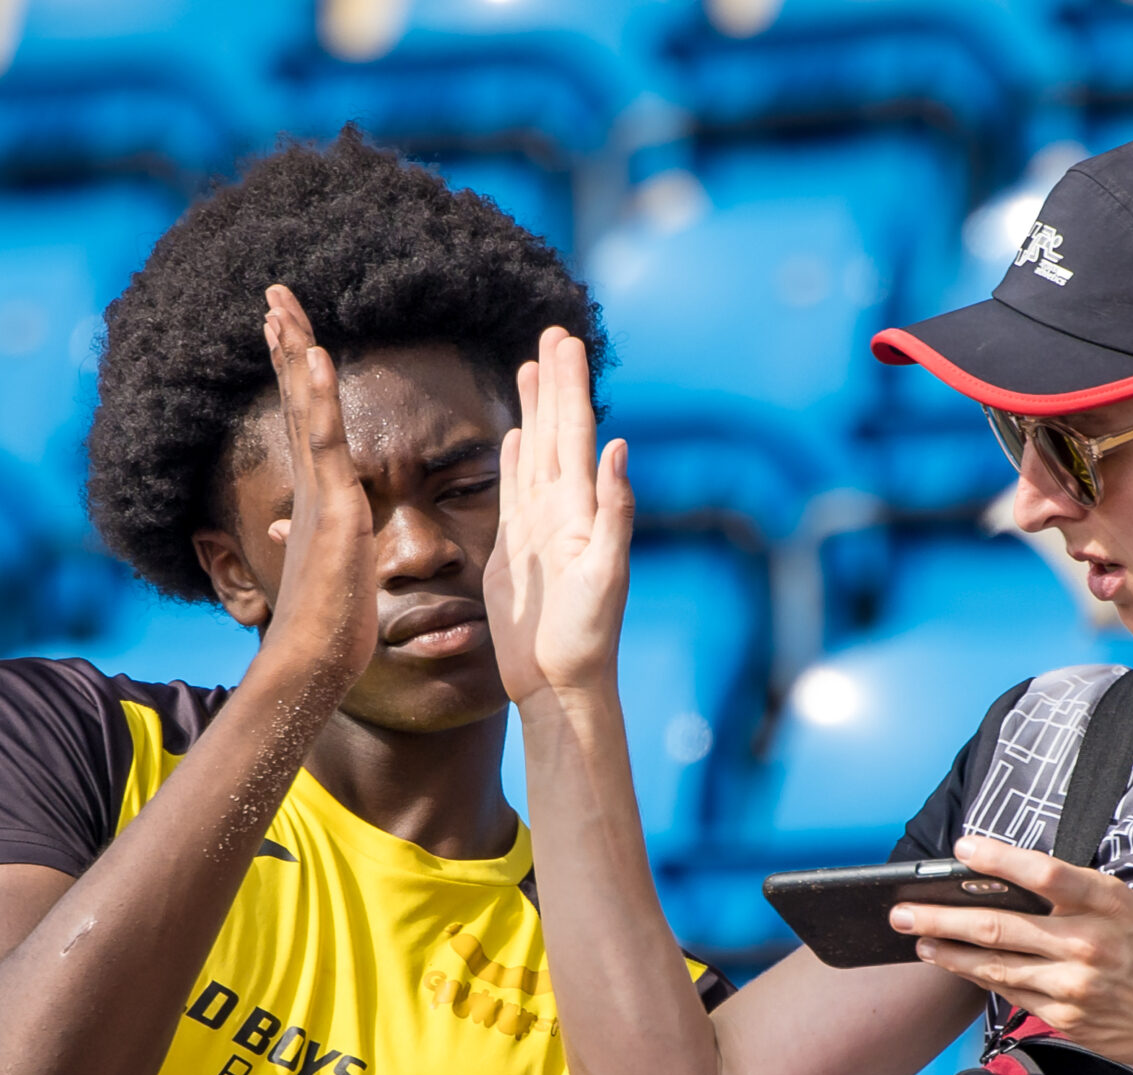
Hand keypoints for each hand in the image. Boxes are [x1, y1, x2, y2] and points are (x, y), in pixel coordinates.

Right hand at [256, 284, 376, 687]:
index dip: (297, 376)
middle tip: (275, 297)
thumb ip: (319, 544)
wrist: (313, 660)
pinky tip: (316, 354)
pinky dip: (319, 396)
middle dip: (286, 345)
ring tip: (282, 305)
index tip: (289, 334)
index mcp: (317, 498)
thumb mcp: (332, 572)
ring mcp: (319, 493)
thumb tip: (288, 531)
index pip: (307, 423)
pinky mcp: (333, 507)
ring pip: (305, 407)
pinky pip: (326, 440)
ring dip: (295, 351)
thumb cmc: (327, 628)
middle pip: (298, 400)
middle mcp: (311, 487)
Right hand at [483, 325, 634, 711]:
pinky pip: (513, 493)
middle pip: (555, 432)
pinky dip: (514, 461)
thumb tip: (619, 447)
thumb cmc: (587, 637)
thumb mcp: (606, 573)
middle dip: (553, 383)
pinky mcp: (514, 550)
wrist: (561, 682)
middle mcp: (561, 511)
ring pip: (534, 453)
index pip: (576, 433)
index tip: (565, 341)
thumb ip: (616, 511)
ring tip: (529, 369)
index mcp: (581, 510)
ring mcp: (537, 528)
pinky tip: (515, 438)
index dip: (570, 387)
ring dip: (534, 411)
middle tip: (551, 334)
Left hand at [893, 834, 1132, 1074]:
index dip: (997, 858)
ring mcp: (1074, 984)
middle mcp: (1088, 941)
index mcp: (1108, 902)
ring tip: (917, 937)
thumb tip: (1009, 883)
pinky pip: (1010, 993)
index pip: (1043, 872)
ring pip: (994, 963)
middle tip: (900, 909)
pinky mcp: (1066, 1017)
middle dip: (941, 915)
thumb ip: (1076, 898)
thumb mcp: (1130, 910)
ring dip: (948, 950)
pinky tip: (954, 965)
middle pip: (999, 923)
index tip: (960, 848)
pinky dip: (977, 977)